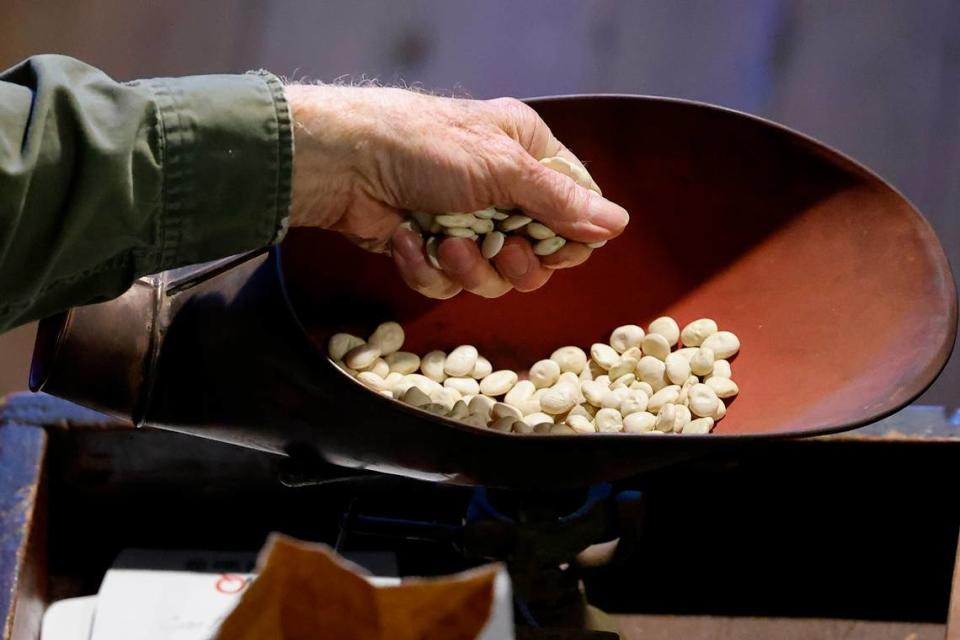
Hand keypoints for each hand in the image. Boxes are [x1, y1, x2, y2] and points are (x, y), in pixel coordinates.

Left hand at [285, 84, 628, 298]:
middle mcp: (500, 189)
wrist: (343, 164)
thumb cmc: (425, 147)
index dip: (571, 237)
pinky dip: (428, 269)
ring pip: (493, 277)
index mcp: (525, 154)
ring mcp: (463, 222)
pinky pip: (448, 283)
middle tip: (503, 251)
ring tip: (447, 244)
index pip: (573, 207)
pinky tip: (408, 242)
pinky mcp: (429, 250)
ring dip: (470, 268)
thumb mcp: (503, 168)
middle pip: (538, 254)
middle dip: (518, 262)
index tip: (558, 249)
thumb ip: (560, 202)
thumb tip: (618, 225)